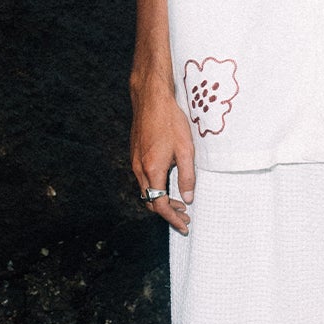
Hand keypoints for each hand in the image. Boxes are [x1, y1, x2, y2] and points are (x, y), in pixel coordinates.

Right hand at [130, 76, 194, 233]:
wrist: (152, 99)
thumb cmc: (170, 121)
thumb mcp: (186, 150)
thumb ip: (187, 176)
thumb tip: (188, 197)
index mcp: (152, 169)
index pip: (159, 204)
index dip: (172, 218)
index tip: (183, 225)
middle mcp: (139, 168)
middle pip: (150, 201)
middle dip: (167, 212)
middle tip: (185, 215)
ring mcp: (135, 160)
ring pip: (146, 190)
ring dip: (161, 199)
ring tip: (179, 202)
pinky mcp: (136, 153)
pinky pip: (143, 178)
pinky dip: (156, 187)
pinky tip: (169, 182)